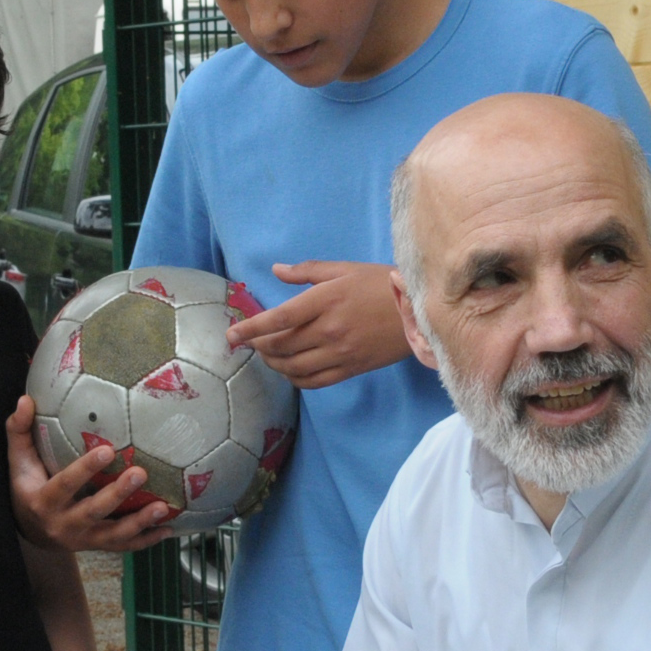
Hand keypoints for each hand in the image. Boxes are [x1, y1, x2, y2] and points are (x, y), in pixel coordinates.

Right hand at [6, 396, 175, 551]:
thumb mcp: (18, 461)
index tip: (106, 450)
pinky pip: (123, 546)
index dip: (84, 470)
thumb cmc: (26, 487)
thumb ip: (19, 431)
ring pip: (113, 534)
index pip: (64, 485)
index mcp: (43, 501)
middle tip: (141, 473)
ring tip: (162, 507)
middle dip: (118, 494)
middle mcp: (62, 524)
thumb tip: (24, 399)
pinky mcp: (96, 546)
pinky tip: (166, 529)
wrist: (30, 531)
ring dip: (139, 522)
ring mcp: (81, 539)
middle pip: (93, 511)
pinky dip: (146, 540)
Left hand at [230, 262, 410, 388]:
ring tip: (267, 355)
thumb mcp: (345, 269)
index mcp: (326, 300)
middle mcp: (330, 330)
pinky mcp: (351, 368)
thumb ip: (307, 272)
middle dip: (259, 346)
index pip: (279, 319)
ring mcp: (341, 353)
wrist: (420, 311)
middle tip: (249, 342)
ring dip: (274, 364)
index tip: (231, 335)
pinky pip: (314, 382)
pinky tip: (290, 371)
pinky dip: (295, 379)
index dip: (251, 329)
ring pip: (294, 368)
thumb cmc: (381, 284)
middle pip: (281, 346)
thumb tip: (276, 271)